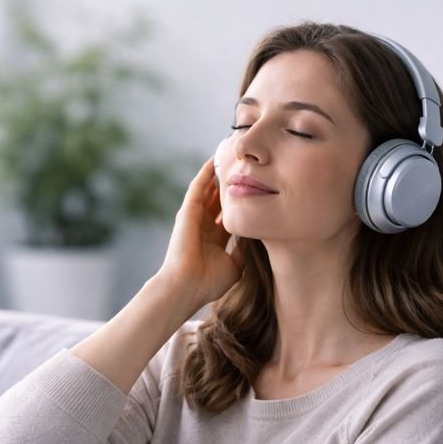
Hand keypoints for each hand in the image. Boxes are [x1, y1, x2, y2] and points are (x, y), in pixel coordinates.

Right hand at [157, 156, 244, 308]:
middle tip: (244, 167)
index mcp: (214, 240)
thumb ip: (243, 250)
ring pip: (208, 190)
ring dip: (217, 174)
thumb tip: (256, 235)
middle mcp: (204, 226)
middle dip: (230, 185)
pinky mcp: (187, 211)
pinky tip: (214, 160)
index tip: (254, 190)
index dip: (240, 203)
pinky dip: (205, 173)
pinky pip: (197, 188)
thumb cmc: (209, 283)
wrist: (186, 287)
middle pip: (218, 199)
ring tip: (231, 156)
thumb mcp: (235, 265)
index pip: (229, 215)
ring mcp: (194, 218)